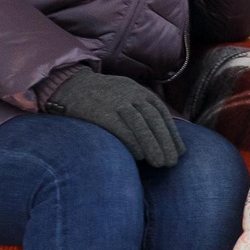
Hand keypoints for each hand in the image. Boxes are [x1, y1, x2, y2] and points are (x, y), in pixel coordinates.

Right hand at [42, 68, 182, 167]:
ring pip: (140, 125)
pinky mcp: (101, 112)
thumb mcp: (124, 92)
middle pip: (154, 120)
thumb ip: (141, 106)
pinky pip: (120, 129)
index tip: (179, 151)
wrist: (70, 85)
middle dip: (166, 142)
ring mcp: (115, 102)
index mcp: (138, 90)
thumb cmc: (100, 96)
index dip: (172, 132)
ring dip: (153, 146)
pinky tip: (140, 156)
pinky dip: (132, 142)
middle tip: (173, 162)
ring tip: (160, 164)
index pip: (160, 112)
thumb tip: (160, 132)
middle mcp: (130, 94)